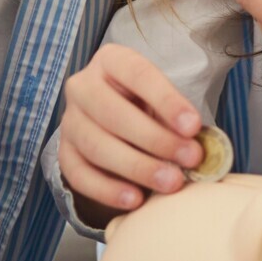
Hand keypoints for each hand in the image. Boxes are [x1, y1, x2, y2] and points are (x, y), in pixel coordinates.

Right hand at [54, 45, 205, 220]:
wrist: (118, 123)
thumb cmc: (148, 106)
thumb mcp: (164, 101)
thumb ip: (177, 119)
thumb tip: (197, 147)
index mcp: (111, 61)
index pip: (138, 74)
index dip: (166, 100)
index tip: (194, 127)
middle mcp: (83, 86)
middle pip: (112, 113)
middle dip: (155, 139)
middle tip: (190, 159)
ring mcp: (70, 120)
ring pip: (96, 145)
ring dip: (137, 167)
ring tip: (171, 183)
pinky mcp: (64, 153)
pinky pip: (79, 174)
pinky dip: (108, 190)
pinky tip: (136, 199)